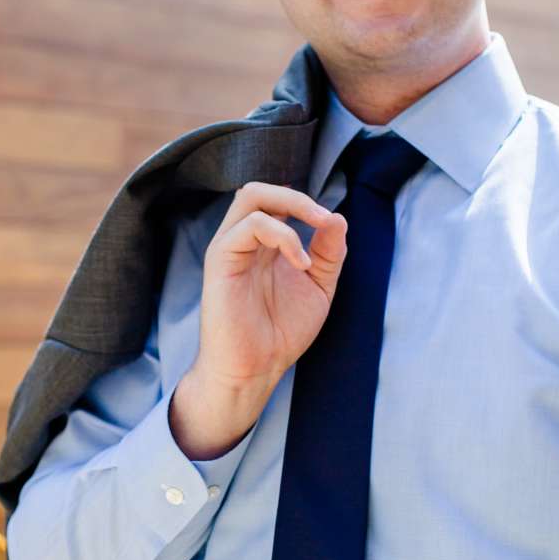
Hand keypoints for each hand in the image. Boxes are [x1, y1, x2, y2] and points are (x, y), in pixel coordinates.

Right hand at [194, 179, 346, 397]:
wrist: (254, 370)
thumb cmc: (280, 333)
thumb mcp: (318, 288)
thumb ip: (329, 254)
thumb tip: (338, 217)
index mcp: (263, 244)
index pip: (277, 201)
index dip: (306, 204)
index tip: (331, 225)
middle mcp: (243, 241)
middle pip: (260, 189)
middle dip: (298, 197)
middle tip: (324, 219)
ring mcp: (230, 247)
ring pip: (251, 195)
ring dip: (293, 206)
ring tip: (316, 232)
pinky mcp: (221, 259)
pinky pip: (250, 225)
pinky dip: (283, 235)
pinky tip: (300, 263)